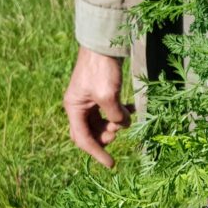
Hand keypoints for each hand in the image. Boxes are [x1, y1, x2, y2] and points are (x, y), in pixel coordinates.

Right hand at [64, 47, 130, 167]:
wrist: (103, 42)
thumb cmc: (101, 68)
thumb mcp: (108, 96)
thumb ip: (115, 116)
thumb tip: (122, 125)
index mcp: (74, 108)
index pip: (83, 140)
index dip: (97, 154)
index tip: (112, 164)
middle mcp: (79, 106)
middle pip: (90, 133)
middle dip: (105, 137)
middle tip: (118, 131)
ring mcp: (89, 100)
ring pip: (101, 123)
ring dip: (115, 125)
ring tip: (127, 117)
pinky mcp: (99, 93)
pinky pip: (109, 111)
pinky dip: (120, 113)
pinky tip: (132, 109)